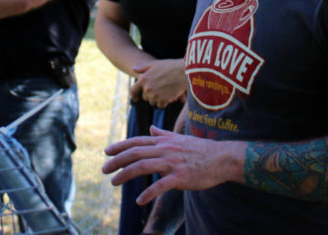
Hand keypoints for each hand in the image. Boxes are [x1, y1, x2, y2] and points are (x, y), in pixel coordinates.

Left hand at [103, 127, 242, 204]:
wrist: (222, 158)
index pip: (137, 141)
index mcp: (164, 142)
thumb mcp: (179, 139)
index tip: (107, 152)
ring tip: (114, 182)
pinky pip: (161, 185)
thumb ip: (163, 135)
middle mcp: (165, 150)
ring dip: (126, 174)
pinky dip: (148, 193)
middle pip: (135, 153)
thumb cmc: (201, 150)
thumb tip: (151, 128)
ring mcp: (172, 163)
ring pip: (143, 166)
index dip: (120, 146)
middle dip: (117, 161)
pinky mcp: (180, 177)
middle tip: (104, 170)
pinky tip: (139, 200)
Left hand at [131, 59, 186, 107]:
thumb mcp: (155, 64)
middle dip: (150, 95)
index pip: (133, 90)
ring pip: (153, 102)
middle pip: (145, 97)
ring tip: (165, 91)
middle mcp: (147, 88)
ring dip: (158, 99)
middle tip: (159, 89)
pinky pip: (161, 105)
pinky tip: (169, 95)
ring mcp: (155, 95)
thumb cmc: (170, 66)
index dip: (133, 95)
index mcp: (143, 79)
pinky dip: (164, 102)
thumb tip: (134, 69)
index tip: (136, 98)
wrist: (184, 72)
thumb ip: (143, 68)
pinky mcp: (163, 100)